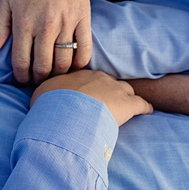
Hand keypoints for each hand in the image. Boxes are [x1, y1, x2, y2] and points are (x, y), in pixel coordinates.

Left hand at [0, 0, 91, 83]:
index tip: (22, 80)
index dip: (21, 76)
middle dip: (39, 79)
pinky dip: (80, 62)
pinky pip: (85, 48)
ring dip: (59, 73)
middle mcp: (45, 26)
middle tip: (38, 81)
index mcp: (23, 23)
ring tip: (55, 74)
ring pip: (64, 61)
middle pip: (43, 67)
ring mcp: (67, 23)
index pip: (21, 62)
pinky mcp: (84, 17)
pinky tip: (75, 65)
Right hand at [31, 70, 152, 125]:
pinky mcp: (128, 105)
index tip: (88, 93)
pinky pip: (141, 104)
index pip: (88, 78)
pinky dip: (145, 107)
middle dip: (108, 89)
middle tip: (106, 100)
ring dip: (126, 97)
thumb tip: (40, 96)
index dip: (89, 86)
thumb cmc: (52, 105)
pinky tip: (148, 110)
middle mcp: (99, 78)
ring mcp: (116, 90)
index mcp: (80, 75)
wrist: (68, 113)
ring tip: (126, 104)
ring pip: (126, 90)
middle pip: (108, 81)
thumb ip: (44, 92)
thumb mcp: (40, 95)